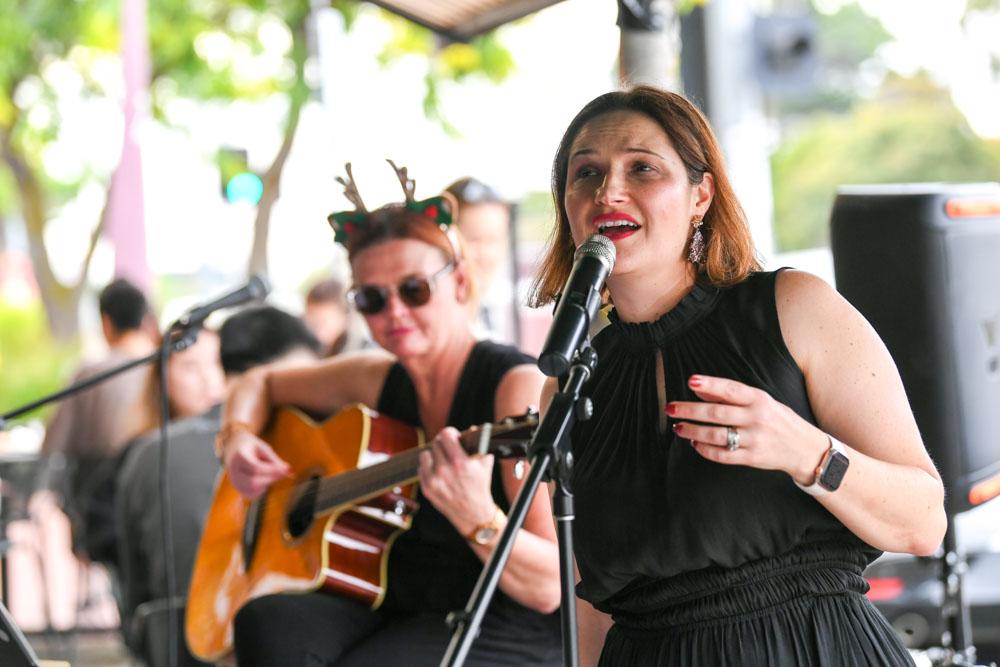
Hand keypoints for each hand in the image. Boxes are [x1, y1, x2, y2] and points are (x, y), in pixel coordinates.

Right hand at [222, 430, 290, 498]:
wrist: (234, 448)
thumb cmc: (253, 447)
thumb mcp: (264, 449)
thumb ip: (276, 461)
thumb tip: (290, 472)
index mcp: (238, 456)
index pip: (255, 468)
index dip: (272, 470)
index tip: (286, 469)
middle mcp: (232, 471)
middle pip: (253, 482)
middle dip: (271, 478)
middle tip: (282, 471)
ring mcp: (234, 482)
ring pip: (253, 490)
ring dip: (267, 483)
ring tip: (270, 472)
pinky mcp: (238, 489)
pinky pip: (253, 495)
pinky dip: (262, 489)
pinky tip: (264, 479)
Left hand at [418, 427, 497, 536]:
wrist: (474, 514)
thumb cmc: (480, 486)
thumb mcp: (485, 464)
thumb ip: (478, 444)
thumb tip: (471, 430)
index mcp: (460, 463)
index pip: (446, 435)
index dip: (450, 433)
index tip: (453, 436)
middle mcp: (445, 471)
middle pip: (436, 443)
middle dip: (443, 444)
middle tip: (449, 448)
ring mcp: (434, 481)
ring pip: (425, 454)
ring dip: (433, 455)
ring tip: (442, 459)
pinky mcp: (427, 489)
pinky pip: (421, 468)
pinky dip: (428, 468)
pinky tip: (438, 471)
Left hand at [667, 374, 828, 483]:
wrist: (805, 449)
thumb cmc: (778, 419)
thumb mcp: (760, 401)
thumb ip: (730, 396)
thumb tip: (699, 390)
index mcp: (759, 399)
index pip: (731, 389)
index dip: (710, 385)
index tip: (690, 381)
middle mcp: (757, 418)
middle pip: (717, 414)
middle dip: (689, 410)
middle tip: (670, 408)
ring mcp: (755, 439)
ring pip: (716, 436)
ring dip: (693, 431)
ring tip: (678, 427)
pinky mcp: (752, 458)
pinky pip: (722, 455)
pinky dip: (705, 450)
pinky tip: (694, 444)